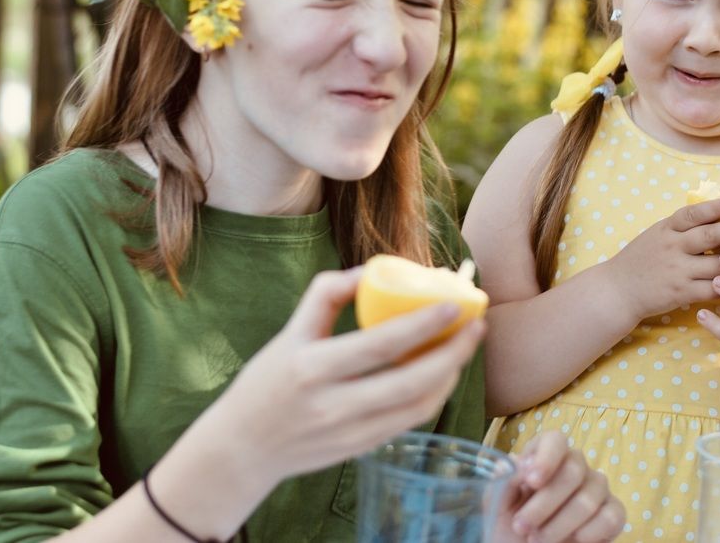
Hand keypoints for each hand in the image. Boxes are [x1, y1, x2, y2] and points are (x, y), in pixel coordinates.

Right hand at [216, 267, 484, 483]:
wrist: (243, 449)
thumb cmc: (266, 382)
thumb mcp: (288, 333)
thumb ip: (325, 295)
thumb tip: (370, 270)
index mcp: (312, 367)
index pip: (381, 344)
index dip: (424, 324)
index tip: (454, 302)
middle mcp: (333, 405)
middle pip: (411, 381)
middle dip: (454, 352)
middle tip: (477, 325)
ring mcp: (350, 433)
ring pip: (418, 406)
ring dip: (450, 375)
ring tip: (464, 346)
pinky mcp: (361, 450)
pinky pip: (409, 421)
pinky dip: (433, 396)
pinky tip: (443, 373)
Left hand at [495, 431, 625, 542]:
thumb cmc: (509, 523)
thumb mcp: (496, 503)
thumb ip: (504, 480)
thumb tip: (516, 464)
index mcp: (544, 455)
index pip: (555, 440)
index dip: (546, 458)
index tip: (531, 482)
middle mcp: (574, 466)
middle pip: (573, 471)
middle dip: (544, 503)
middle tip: (521, 527)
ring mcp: (596, 488)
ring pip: (589, 498)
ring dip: (559, 524)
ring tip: (536, 540)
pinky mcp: (612, 513)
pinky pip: (612, 517)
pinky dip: (591, 532)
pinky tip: (573, 541)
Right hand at [606, 197, 719, 320]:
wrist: (617, 290)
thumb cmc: (639, 261)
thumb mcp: (654, 236)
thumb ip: (679, 227)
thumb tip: (712, 214)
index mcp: (665, 230)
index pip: (692, 214)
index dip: (714, 207)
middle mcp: (672, 247)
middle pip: (711, 236)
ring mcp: (677, 270)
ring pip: (717, 263)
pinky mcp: (681, 292)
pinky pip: (712, 288)